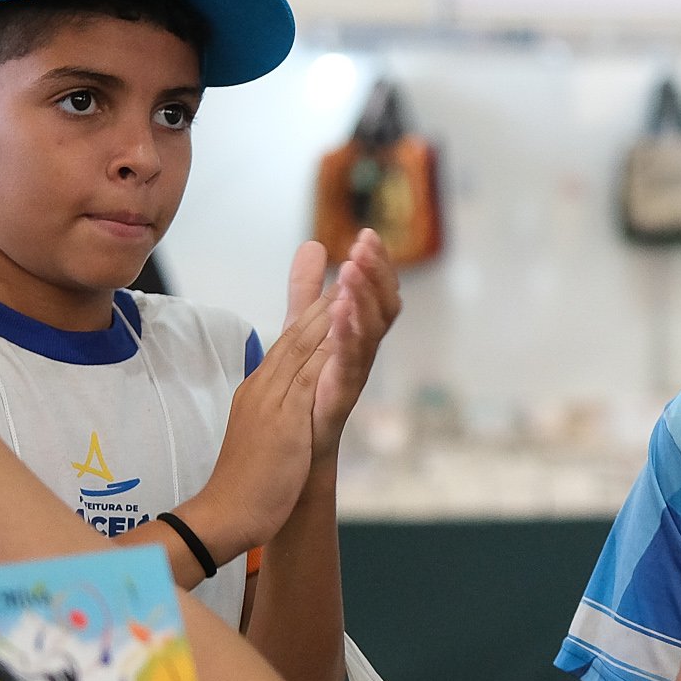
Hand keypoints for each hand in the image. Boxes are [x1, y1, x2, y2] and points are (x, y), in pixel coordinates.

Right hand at [182, 288, 339, 557]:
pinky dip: (324, 347)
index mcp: (260, 388)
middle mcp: (263, 386)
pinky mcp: (281, 419)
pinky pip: (306, 375)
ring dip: (327, 309)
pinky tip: (342, 327)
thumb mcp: (265, 433)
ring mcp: (270, 400)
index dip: (316, 310)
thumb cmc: (245, 479)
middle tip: (352, 262)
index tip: (340, 283)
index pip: (291, 340)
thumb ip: (277, 406)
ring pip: (302, 346)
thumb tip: (286, 393)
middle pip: (296, 333)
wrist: (224, 514)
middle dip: (325, 297)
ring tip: (351, 277)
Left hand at [290, 231, 400, 458]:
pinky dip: (347, 335)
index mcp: (358, 330)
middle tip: (364, 246)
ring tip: (352, 270)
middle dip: (376, 273)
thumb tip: (313, 245)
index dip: (377, 264)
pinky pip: (350, 361)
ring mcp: (355, 371)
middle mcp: (364, 349)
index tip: (367, 235)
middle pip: (384, 305)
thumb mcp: (302, 326)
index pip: (377, 290)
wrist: (297, 445)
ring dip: (363, 297)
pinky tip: (340, 312)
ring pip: (371, 330)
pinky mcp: (340, 393)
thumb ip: (307, 290)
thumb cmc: (305, 387)